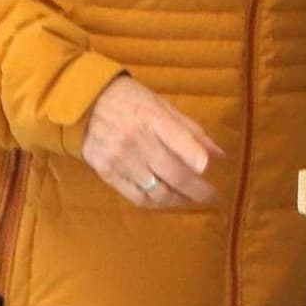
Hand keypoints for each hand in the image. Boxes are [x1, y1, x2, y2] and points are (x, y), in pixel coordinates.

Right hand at [81, 75, 219, 209]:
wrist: (87, 102)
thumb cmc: (131, 101)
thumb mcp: (162, 106)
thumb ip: (190, 131)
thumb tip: (218, 155)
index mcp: (152, 117)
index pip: (179, 140)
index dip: (196, 158)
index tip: (210, 171)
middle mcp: (136, 139)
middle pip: (173, 173)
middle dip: (197, 190)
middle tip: (212, 196)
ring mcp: (119, 158)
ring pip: (157, 191)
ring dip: (179, 200)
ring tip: (190, 200)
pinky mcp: (105, 172)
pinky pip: (136, 197)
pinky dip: (156, 203)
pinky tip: (166, 202)